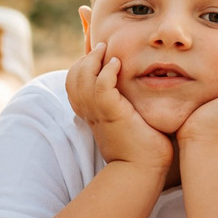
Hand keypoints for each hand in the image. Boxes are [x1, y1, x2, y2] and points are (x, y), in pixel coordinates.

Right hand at [66, 41, 177, 174]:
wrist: (144, 171)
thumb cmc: (143, 149)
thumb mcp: (130, 122)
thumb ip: (128, 107)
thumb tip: (140, 94)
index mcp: (93, 115)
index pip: (74, 85)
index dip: (81, 66)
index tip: (96, 54)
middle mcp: (91, 113)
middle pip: (73, 79)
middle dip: (84, 59)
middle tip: (101, 46)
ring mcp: (100, 114)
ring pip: (82, 79)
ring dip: (93, 60)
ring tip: (107, 49)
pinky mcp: (113, 114)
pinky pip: (101, 87)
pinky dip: (106, 72)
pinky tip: (117, 63)